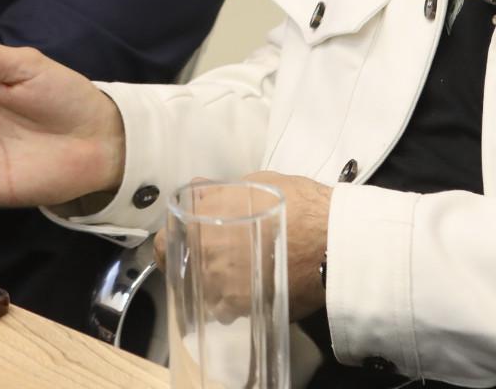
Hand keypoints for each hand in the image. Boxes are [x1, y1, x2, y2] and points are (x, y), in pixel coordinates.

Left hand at [153, 171, 332, 318]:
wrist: (333, 242)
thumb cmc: (299, 207)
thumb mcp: (256, 184)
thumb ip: (219, 192)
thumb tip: (200, 191)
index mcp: (202, 222)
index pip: (162, 242)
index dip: (167, 244)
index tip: (175, 244)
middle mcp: (205, 256)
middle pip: (180, 269)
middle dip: (191, 265)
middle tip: (210, 259)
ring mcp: (221, 287)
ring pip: (201, 293)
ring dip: (209, 287)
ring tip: (232, 277)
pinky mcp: (243, 309)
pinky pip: (224, 311)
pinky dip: (229, 305)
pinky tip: (245, 293)